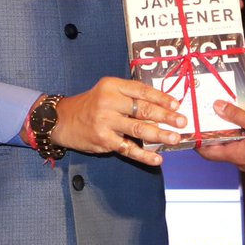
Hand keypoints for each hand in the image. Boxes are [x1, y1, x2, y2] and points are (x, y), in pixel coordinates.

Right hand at [53, 78, 185, 166]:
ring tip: (174, 139)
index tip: (177, 105)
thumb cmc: (91, 105)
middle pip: (143, 109)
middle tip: (182, 122)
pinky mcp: (103, 140)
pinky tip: (157, 159)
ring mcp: (105, 122)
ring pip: (138, 129)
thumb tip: (162, 105)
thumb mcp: (107, 91)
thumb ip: (130, 95)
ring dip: (159, 135)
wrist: (62, 120)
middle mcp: (109, 102)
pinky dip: (144, 155)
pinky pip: (128, 148)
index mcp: (112, 86)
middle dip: (165, 116)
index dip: (161, 97)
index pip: (141, 90)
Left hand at [196, 99, 244, 174]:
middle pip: (222, 144)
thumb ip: (237, 116)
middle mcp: (241, 160)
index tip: (192, 130)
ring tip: (243, 107)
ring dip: (239, 124)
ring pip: (238, 139)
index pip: (208, 152)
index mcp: (237, 155)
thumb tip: (217, 107)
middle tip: (214, 112)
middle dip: (220, 127)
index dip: (197, 142)